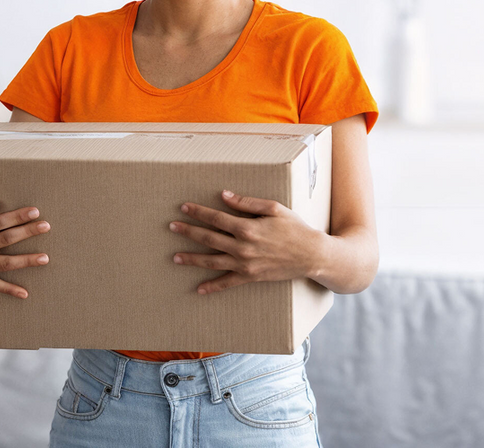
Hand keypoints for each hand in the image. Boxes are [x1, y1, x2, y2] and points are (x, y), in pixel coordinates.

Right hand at [0, 197, 49, 298]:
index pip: (0, 222)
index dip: (18, 216)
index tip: (35, 212)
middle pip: (6, 240)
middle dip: (28, 233)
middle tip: (46, 227)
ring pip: (4, 263)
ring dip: (26, 261)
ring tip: (45, 258)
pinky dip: (8, 290)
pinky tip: (24, 293)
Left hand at [169, 189, 323, 294]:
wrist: (312, 254)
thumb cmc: (294, 227)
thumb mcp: (273, 208)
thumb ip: (246, 202)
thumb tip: (224, 195)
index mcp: (247, 227)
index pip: (216, 218)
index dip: (198, 212)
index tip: (184, 207)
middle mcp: (242, 247)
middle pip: (208, 238)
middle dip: (188, 232)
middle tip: (172, 226)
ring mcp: (245, 264)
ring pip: (212, 261)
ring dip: (192, 259)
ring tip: (175, 257)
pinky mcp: (250, 277)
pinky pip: (227, 283)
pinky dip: (212, 287)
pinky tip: (198, 289)